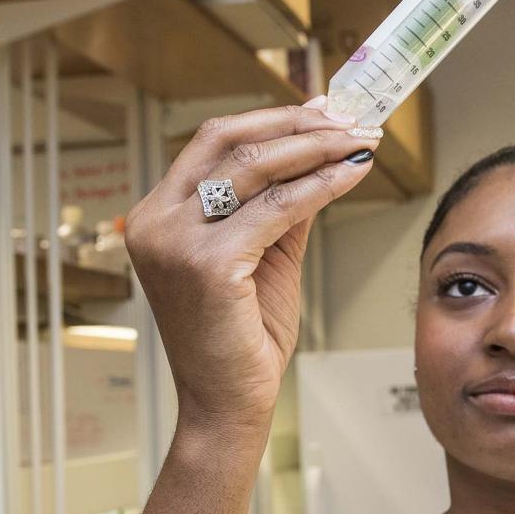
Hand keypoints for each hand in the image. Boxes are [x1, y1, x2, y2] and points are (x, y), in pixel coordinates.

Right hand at [124, 99, 374, 435]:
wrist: (227, 404)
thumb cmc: (241, 337)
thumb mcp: (263, 255)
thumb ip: (282, 202)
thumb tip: (319, 147)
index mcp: (156, 215)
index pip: (212, 141)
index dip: (272, 119)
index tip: (323, 109)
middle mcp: (154, 222)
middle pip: (230, 142)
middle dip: (298, 124)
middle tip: (351, 119)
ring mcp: (174, 242)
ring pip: (256, 169)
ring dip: (317, 147)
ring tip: (360, 141)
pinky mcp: (207, 265)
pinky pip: (277, 208)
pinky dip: (320, 185)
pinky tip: (352, 174)